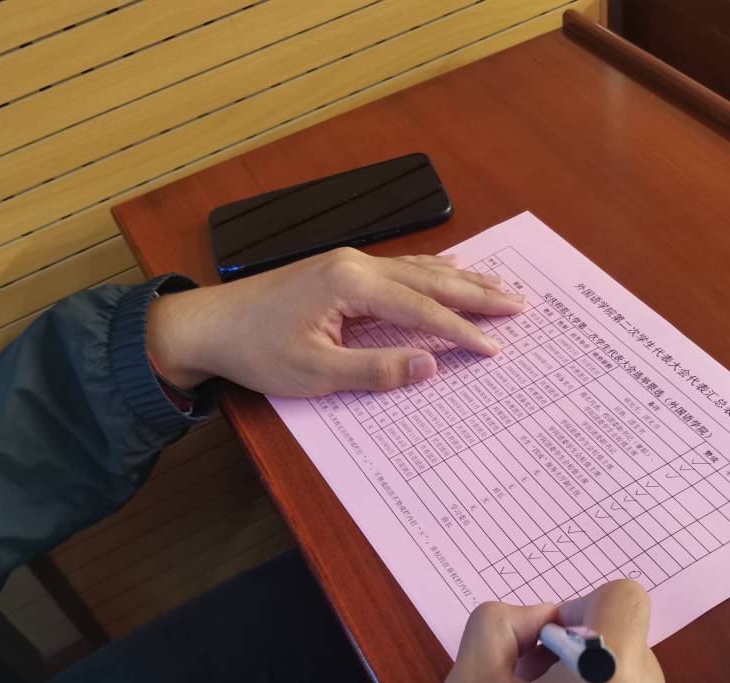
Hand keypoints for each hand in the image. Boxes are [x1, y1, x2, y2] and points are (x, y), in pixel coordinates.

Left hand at [145, 247, 525, 395]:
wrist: (207, 324)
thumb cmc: (256, 350)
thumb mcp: (316, 372)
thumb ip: (377, 370)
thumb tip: (430, 366)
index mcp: (352, 284)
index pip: (424, 309)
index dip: (464, 330)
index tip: (497, 347)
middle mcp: (356, 264)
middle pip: (432, 277)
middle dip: (479, 292)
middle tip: (522, 303)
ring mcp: (348, 262)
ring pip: (419, 267)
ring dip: (462, 278)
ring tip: (501, 286)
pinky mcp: (340, 270)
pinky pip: (400, 267)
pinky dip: (433, 270)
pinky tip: (451, 265)